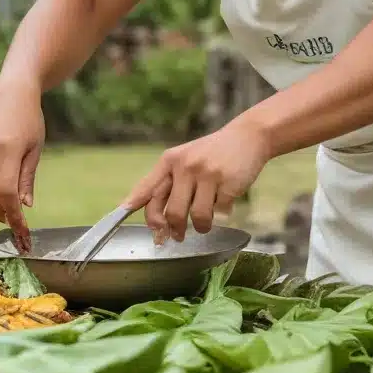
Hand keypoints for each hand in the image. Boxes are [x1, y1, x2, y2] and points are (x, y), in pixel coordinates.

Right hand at [0, 78, 45, 251]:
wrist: (10, 94)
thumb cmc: (30, 120)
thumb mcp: (35, 148)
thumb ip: (27, 178)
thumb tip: (24, 207)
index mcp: (7, 150)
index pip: (7, 193)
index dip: (14, 217)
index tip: (23, 233)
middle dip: (2, 216)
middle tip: (16, 224)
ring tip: (5, 214)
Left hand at [124, 118, 271, 241]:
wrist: (248, 136)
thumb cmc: (213, 153)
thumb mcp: (185, 158)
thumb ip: (168, 183)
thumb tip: (154, 219)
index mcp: (171, 160)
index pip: (148, 187)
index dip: (134, 203)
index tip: (124, 213)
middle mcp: (186, 166)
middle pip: (173, 213)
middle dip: (175, 230)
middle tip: (179, 235)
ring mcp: (208, 173)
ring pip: (198, 217)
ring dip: (202, 226)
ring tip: (205, 223)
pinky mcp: (228, 181)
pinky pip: (221, 211)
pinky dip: (223, 212)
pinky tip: (225, 200)